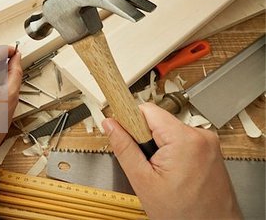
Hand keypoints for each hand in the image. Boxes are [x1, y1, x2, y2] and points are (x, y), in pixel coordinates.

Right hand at [103, 103, 240, 219]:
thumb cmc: (185, 214)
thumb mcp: (143, 181)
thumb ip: (124, 148)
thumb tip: (110, 125)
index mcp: (184, 139)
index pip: (147, 110)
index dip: (131, 122)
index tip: (123, 133)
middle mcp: (201, 135)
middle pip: (159, 121)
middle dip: (146, 139)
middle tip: (147, 165)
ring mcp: (208, 142)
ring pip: (169, 131)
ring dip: (160, 147)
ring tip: (163, 173)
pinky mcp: (210, 149)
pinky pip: (182, 140)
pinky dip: (173, 152)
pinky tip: (174, 173)